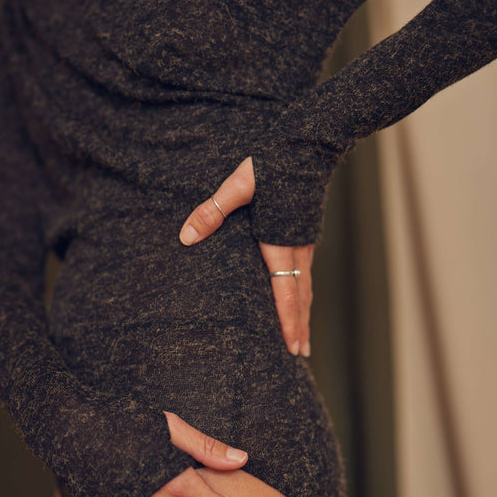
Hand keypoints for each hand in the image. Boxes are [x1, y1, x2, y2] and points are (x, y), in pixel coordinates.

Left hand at [178, 156, 313, 356]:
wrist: (310, 141)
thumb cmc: (273, 161)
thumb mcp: (238, 183)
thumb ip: (212, 210)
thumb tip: (186, 236)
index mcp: (280, 243)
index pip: (286, 292)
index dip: (288, 322)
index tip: (292, 347)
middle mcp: (297, 248)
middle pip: (301, 297)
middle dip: (299, 328)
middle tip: (301, 355)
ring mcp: (304, 241)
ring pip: (306, 286)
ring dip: (304, 313)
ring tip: (303, 336)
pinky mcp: (304, 233)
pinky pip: (305, 273)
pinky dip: (303, 293)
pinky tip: (298, 296)